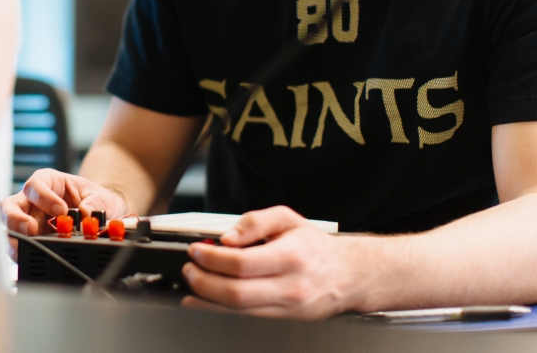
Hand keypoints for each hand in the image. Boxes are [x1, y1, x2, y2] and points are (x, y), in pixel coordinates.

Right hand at [0, 169, 128, 258]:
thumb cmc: (94, 200)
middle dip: (16, 218)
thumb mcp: (100, 196)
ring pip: (9, 229)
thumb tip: (86, 213)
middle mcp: (32, 202)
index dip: (44, 196)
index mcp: (47, 183)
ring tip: (26, 247)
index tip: (61, 210)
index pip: (36, 185)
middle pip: (10, 206)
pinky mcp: (31, 241)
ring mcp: (28, 222)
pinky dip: (23, 254)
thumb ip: (96, 203)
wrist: (103, 216)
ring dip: (15, 239)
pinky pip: (19, 248)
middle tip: (31, 228)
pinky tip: (32, 258)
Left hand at [180, 206, 360, 318]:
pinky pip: (245, 317)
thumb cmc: (314, 246)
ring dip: (206, 299)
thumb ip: (254, 221)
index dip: (212, 259)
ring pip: (238, 310)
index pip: (242, 263)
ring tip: (192, 284)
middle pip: (236, 293)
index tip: (196, 251)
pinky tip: (204, 301)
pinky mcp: (283, 319)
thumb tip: (226, 238)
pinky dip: (219, 310)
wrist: (346, 274)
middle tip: (189, 268)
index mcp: (291, 256)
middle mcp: (290, 286)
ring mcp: (287, 307)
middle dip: (203, 281)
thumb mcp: (287, 219)